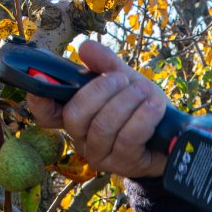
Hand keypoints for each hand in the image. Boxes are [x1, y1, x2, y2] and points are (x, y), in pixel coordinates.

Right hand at [25, 40, 169, 178]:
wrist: (172, 137)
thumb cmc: (142, 108)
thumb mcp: (126, 81)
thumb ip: (106, 64)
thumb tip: (84, 47)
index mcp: (77, 116)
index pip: (46, 114)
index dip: (39, 99)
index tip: (41, 78)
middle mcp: (82, 138)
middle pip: (75, 115)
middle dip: (101, 90)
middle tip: (122, 79)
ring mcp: (101, 154)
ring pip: (103, 125)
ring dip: (127, 101)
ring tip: (143, 91)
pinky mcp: (124, 163)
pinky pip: (129, 137)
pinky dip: (144, 116)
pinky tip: (154, 106)